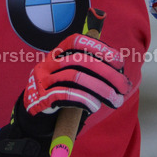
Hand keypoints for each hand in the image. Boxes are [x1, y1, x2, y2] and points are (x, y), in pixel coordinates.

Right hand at [0, 33, 130, 156]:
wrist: (33, 114)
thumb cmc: (59, 92)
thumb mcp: (69, 76)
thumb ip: (87, 71)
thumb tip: (118, 76)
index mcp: (56, 53)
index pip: (77, 42)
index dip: (99, 48)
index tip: (119, 61)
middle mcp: (48, 63)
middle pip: (80, 60)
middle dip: (107, 73)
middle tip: (123, 86)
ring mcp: (42, 80)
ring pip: (75, 77)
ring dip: (100, 89)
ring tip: (115, 99)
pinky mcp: (42, 98)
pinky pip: (66, 94)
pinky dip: (84, 99)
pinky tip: (95, 105)